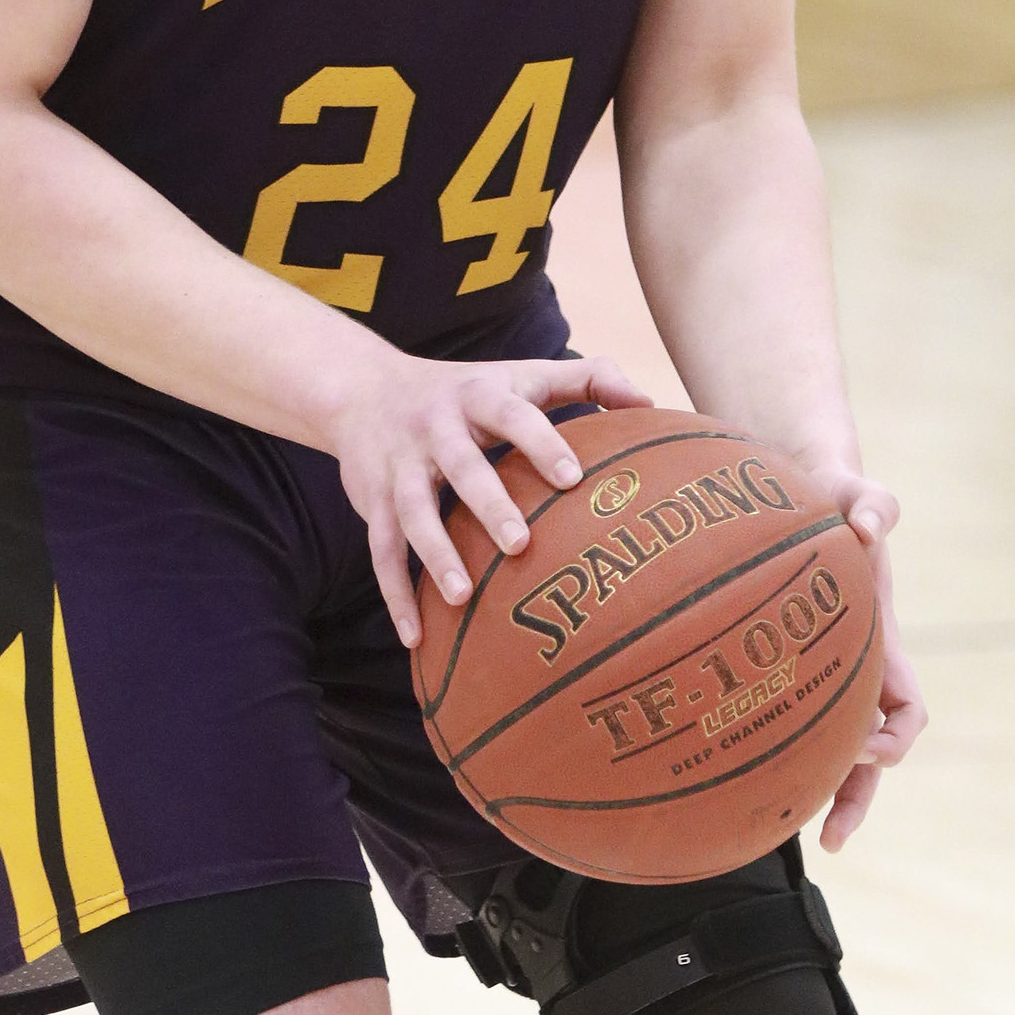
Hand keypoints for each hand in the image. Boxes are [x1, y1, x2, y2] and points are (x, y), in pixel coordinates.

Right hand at [329, 352, 651, 647]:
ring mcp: (399, 466)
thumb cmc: (465, 391)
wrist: (363, 389)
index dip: (540, 442)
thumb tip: (651, 401)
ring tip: (463, 597)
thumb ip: (586, 380)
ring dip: (434, 554)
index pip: (512, 414)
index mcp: (478, 396)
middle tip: (520, 545)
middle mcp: (435, 428)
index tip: (573, 478)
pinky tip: (416, 638)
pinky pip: (380, 551)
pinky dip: (395, 595)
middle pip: (461, 465)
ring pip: (412, 512)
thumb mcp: (520, 375)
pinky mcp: (372, 501)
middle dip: (487, 503)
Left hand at [803, 468, 927, 848]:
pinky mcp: (781, 658)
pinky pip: (779, 711)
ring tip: (775, 829)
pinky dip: (765, 742)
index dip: (894, 737)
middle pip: (871, 750)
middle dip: (858, 793)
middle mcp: (855, 666)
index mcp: (880, 642)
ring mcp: (820, 667)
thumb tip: (870, 526)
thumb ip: (874, 502)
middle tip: (830, 837)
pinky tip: (716, 764)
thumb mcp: (856, 491)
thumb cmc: (835, 491)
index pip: (906, 710)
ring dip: (814, 787)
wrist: (808, 483)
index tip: (862, 744)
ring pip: (824, 743)